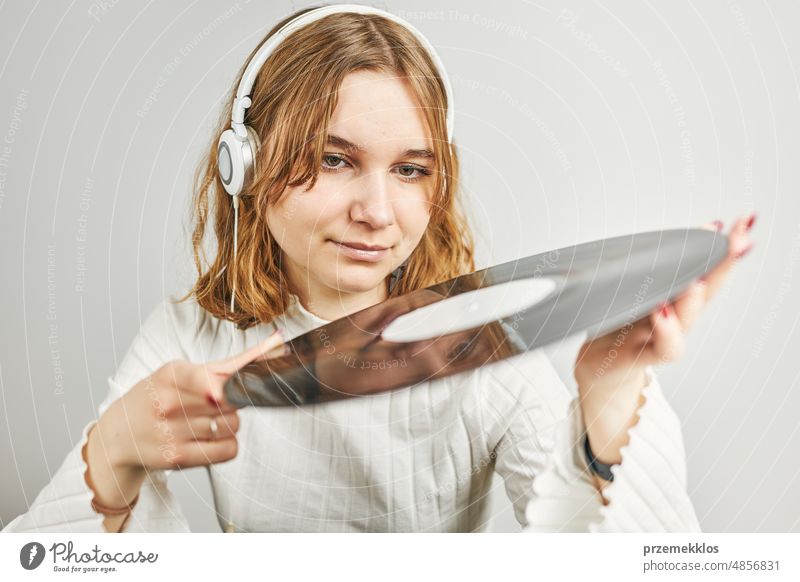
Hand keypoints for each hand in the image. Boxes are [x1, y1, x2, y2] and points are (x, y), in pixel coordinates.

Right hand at [94, 329, 284, 471]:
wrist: (119, 435)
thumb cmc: (157, 396)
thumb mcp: (179, 373)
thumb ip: (225, 365)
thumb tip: (276, 343)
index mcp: (170, 375)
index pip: (208, 379)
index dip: (226, 386)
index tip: (226, 391)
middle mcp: (168, 403)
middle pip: (230, 400)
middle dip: (234, 399)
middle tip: (216, 402)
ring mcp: (172, 431)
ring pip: (233, 424)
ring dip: (230, 423)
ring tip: (207, 421)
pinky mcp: (178, 457)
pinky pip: (228, 449)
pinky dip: (228, 444)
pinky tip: (210, 439)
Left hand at [574, 214, 755, 470]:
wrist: (598, 369)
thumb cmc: (616, 324)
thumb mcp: (631, 290)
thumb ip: (650, 267)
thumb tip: (661, 234)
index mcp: (673, 295)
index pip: (703, 267)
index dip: (723, 246)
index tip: (743, 220)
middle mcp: (673, 316)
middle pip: (705, 289)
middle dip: (723, 264)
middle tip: (740, 240)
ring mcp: (657, 337)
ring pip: (685, 319)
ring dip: (693, 299)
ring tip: (697, 280)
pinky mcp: (637, 356)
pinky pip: (660, 348)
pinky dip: (666, 331)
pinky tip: (662, 312)